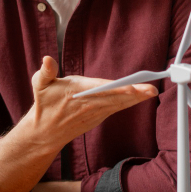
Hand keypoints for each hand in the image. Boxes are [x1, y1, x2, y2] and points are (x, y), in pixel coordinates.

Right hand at [30, 56, 157, 152]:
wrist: (45, 132)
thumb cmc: (44, 104)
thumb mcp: (39, 84)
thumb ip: (45, 71)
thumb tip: (47, 59)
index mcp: (77, 93)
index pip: (100, 90)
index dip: (117, 88)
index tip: (131, 87)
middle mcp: (89, 104)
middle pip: (115, 97)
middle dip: (134, 94)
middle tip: (151, 89)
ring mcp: (95, 112)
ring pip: (119, 103)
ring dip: (136, 98)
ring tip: (151, 92)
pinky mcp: (99, 116)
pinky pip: (117, 108)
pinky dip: (129, 102)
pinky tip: (141, 97)